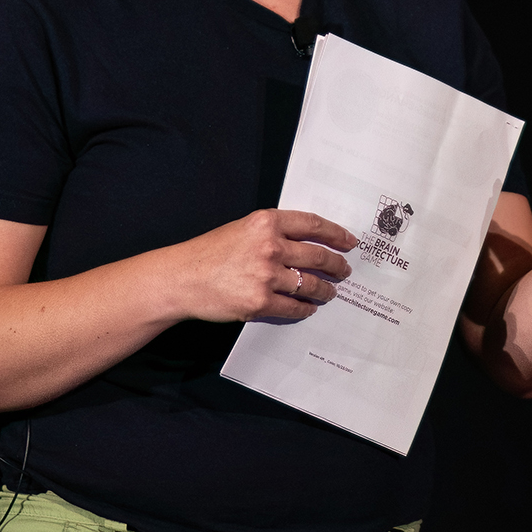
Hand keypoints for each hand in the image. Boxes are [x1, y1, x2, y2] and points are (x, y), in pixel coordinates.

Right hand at [176, 209, 357, 321]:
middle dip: (337, 265)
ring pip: (310, 284)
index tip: (349, 242)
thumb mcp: (242, 229)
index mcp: (266, 222)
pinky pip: (294, 307)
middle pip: (318, 256)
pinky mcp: (259, 302)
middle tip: (345, 271)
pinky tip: (309, 308)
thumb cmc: (210, 253)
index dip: (337, 234)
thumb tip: (307, 243)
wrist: (182, 278)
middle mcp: (270, 246)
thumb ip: (272, 232)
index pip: (313, 225)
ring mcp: (266, 275)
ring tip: (329, 292)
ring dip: (325, 290)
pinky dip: (305, 309)